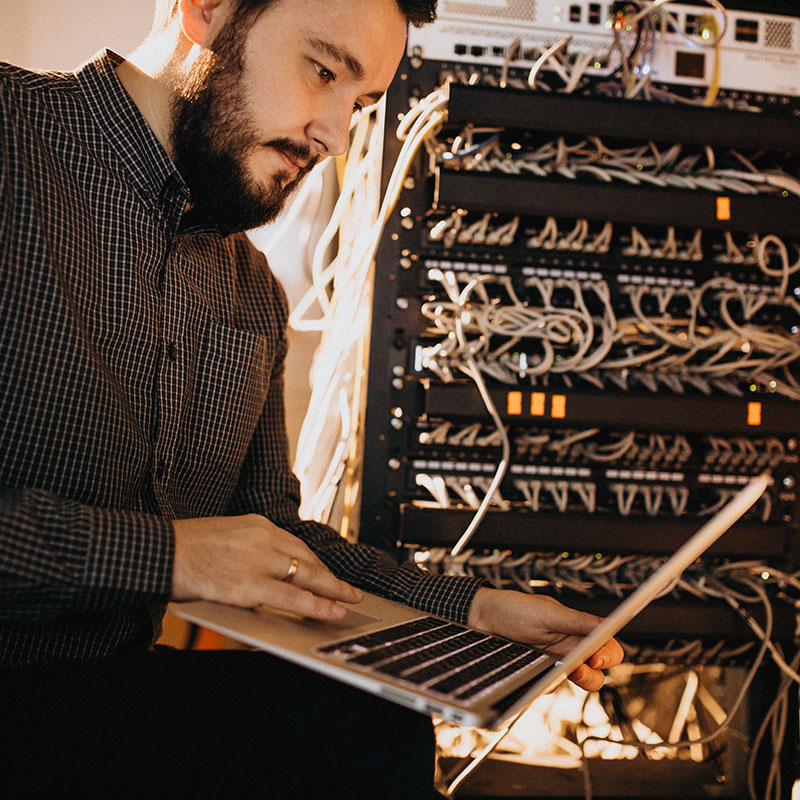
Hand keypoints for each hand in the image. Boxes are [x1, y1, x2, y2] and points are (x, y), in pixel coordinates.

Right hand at [171, 514, 361, 620]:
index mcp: (256, 525)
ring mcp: (259, 561)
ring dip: (332, 590)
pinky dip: (317, 605)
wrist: (158, 551)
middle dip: (331, 576)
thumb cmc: (182, 547)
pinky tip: (332, 611)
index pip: (295, 545)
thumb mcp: (222, 537)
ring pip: (308, 576)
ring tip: (349, 600)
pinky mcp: (250, 585)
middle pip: (308, 558)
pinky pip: (293, 598)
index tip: (325, 571)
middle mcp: (263, 538)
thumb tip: (260, 572)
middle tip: (349, 588)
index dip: (314, 562)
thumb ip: (246, 550)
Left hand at [467, 588, 623, 691]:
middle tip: (579, 669)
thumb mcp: (547, 612)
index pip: (607, 647)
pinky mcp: (538, 676)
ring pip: (577, 683)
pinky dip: (548, 684)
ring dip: (574, 681)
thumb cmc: (513, 609)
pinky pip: (551, 687)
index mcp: (577, 630)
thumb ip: (578, 621)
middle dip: (594, 675)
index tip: (597, 658)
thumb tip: (608, 624)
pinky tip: (538, 674)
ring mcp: (555, 664)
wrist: (481, 618)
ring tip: (562, 672)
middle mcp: (570, 649)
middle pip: (598, 672)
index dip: (609, 655)